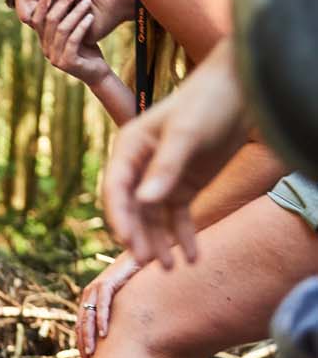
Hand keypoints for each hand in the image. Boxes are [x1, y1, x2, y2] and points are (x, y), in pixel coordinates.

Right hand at [31, 0, 109, 84]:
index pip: (36, 21)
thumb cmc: (86, 49)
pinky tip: (90, 17)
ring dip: (75, 12)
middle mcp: (46, 50)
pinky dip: (82, 27)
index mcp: (44, 42)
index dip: (41, 6)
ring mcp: (56, 58)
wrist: (96, 73)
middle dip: (62, 3)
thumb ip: (65, 20)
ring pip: (62, 29)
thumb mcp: (74, 33)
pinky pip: (73, 40)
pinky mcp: (68, 63)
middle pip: (50, 22)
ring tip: (87, 2)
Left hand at [76, 254, 140, 357]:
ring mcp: (96, 288)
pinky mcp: (107, 283)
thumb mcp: (123, 301)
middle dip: (83, 343)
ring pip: (89, 316)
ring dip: (90, 336)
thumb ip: (117, 315)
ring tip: (92, 352)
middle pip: (82, 324)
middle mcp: (89, 294)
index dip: (82, 342)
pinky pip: (102, 304)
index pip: (82, 325)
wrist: (140, 257)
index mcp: (90, 300)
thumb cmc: (134, 281)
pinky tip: (104, 333)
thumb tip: (119, 337)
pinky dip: (102, 319)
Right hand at [101, 42, 246, 269]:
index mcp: (128, 150)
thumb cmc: (207, 102)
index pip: (116, 190)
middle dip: (140, 236)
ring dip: (160, 243)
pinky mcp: (184, 186)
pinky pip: (178, 217)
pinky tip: (192, 257)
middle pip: (133, 209)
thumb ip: (166, 168)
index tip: (128, 242)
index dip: (119, 217)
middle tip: (148, 261)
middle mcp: (139, 167)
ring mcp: (161, 178)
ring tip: (170, 268)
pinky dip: (184, 236)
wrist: (240, 89)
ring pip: (154, 219)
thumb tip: (144, 202)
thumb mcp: (186, 134)